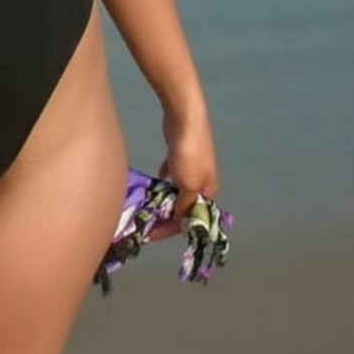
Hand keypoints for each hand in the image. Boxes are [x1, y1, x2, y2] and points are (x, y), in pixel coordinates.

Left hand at [151, 108, 219, 241]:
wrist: (185, 119)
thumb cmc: (189, 154)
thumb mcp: (188, 185)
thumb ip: (185, 204)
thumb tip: (180, 219)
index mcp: (208, 192)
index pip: (190, 219)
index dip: (170, 229)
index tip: (150, 234)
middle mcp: (202, 182)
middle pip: (183, 205)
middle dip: (166, 215)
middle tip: (145, 221)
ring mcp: (191, 167)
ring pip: (176, 189)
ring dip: (163, 198)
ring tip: (146, 205)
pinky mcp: (179, 154)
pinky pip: (171, 172)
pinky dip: (164, 179)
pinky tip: (154, 182)